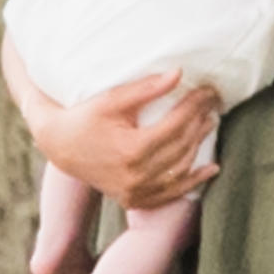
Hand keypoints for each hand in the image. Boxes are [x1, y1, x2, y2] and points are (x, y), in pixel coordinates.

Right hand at [24, 70, 220, 209]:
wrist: (60, 146)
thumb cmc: (85, 117)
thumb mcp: (112, 100)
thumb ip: (146, 89)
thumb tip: (179, 74)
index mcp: (132, 150)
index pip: (176, 125)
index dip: (194, 106)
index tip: (207, 91)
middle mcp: (136, 176)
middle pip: (181, 146)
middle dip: (200, 121)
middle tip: (213, 103)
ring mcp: (136, 191)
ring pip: (180, 169)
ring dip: (199, 146)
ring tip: (209, 123)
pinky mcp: (134, 199)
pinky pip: (170, 193)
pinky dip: (192, 181)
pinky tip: (210, 169)